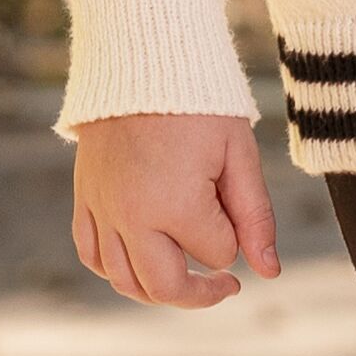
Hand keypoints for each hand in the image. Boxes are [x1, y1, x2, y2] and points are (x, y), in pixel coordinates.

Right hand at [69, 106, 275, 309]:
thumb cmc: (199, 104)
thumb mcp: (239, 155)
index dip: (234, 238)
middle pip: (165, 287)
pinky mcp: (86, 199)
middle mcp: (132, 217)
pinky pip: (92, 254)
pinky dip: (116, 269)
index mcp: (176, 205)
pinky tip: (140, 262)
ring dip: (158, 290)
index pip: (217, 254)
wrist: (142, 62)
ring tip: (185, 277)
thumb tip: (269, 272)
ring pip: (125, 281)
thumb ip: (255, 217)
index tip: (234, 208)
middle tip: (226, 286)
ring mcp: (103, 210)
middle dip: (201, 294)